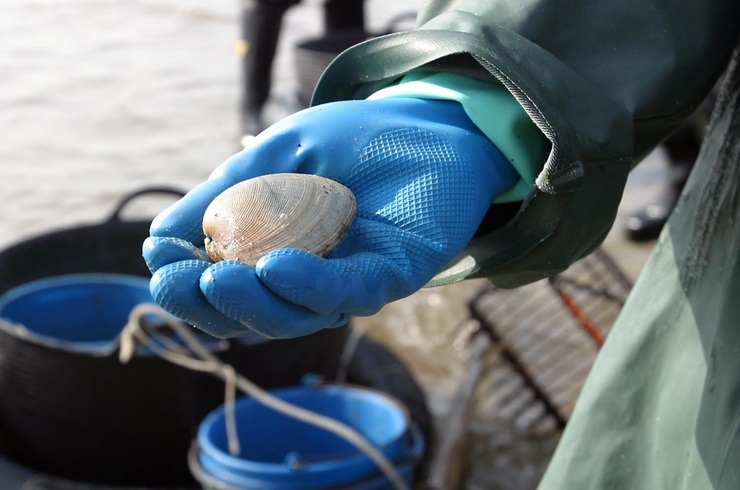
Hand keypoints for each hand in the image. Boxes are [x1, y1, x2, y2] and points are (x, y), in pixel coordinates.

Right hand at [143, 98, 517, 338]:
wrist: (427, 122)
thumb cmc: (350, 142)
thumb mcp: (273, 158)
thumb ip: (223, 195)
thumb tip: (159, 237)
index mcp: (277, 255)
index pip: (225, 286)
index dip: (187, 283)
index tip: (157, 258)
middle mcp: (311, 280)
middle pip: (254, 314)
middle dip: (211, 304)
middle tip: (177, 281)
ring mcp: (351, 282)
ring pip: (295, 314)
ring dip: (253, 302)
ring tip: (218, 278)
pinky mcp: (391, 274)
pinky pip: (346, 291)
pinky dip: (308, 285)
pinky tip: (276, 267)